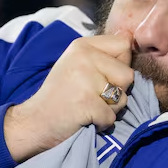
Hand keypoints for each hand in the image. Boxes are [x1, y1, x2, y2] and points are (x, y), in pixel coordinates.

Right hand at [4, 34, 134, 161]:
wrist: (34, 121)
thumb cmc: (60, 94)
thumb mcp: (76, 64)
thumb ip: (102, 56)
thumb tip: (133, 45)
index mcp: (82, 45)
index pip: (124, 44)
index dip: (120, 64)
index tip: (102, 75)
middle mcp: (84, 58)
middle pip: (128, 75)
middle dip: (117, 90)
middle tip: (92, 95)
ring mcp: (85, 80)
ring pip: (123, 97)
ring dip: (110, 108)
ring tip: (88, 106)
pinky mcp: (86, 103)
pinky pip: (112, 116)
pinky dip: (102, 123)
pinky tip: (84, 118)